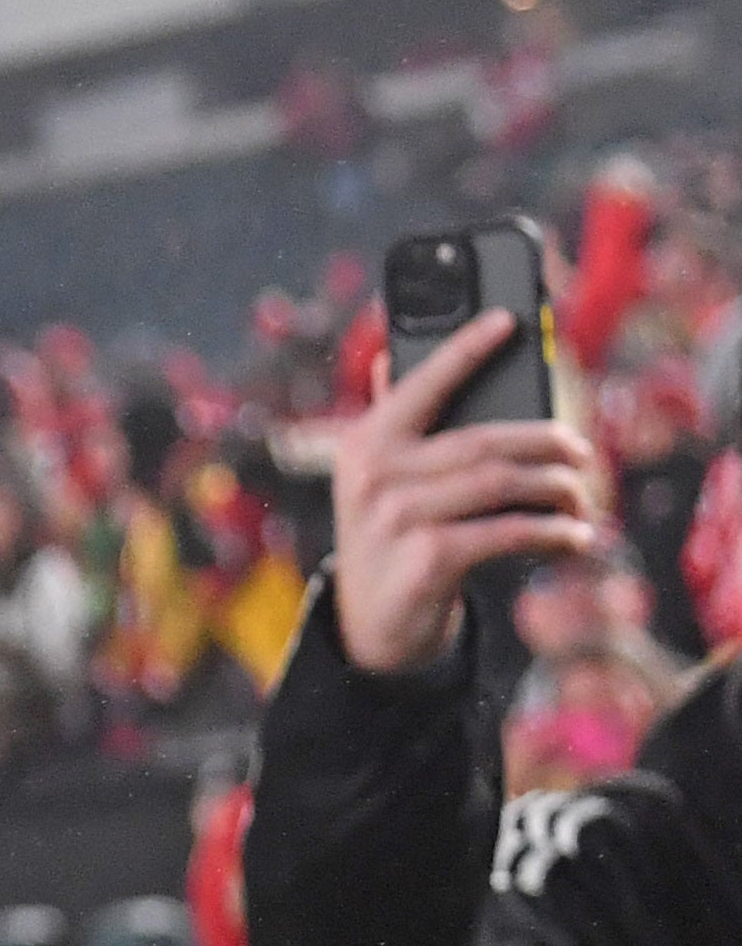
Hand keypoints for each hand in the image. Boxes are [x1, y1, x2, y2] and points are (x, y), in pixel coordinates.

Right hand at [328, 309, 607, 672]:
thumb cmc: (390, 538)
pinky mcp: (428, 559)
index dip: (466, 349)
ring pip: (502, 484)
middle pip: (484, 441)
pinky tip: (574, 537)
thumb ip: (390, 423)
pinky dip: (552, 533)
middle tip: (581, 452)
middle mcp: (375, 476)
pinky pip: (508, 531)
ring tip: (580, 499)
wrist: (372, 626)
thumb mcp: (380, 481)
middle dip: (546, 443)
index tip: (509, 320)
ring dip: (556, 490)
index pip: (421, 385)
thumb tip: (383, 358)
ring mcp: (398, 518)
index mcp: (365, 444)